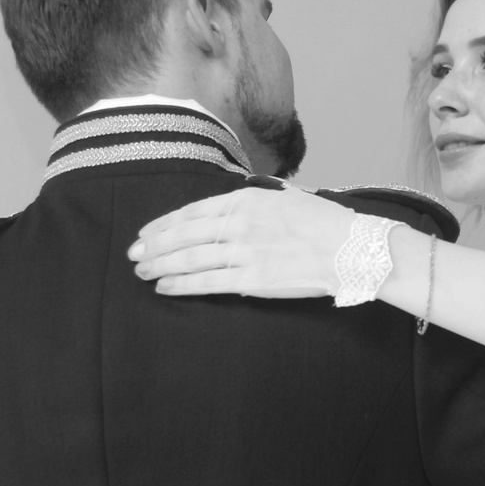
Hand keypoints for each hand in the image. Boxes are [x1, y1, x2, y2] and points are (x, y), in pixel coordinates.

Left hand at [128, 188, 356, 297]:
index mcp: (246, 200)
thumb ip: (257, 198)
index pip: (192, 211)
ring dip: (161, 266)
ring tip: (143, 272)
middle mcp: (240, 223)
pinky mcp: (252, 279)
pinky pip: (207, 283)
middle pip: (184, 235)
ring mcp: (244, 252)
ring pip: (190, 259)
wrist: (350, 248)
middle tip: (134, 255)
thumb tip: (236, 200)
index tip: (146, 233)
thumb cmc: (322, 222)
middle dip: (154, 246)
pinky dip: (181, 286)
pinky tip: (165, 288)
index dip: (164, 224)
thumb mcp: (286, 197)